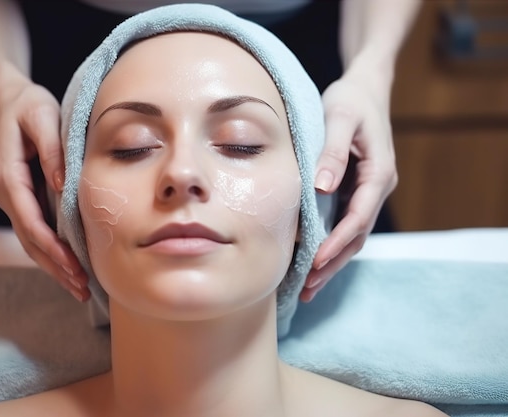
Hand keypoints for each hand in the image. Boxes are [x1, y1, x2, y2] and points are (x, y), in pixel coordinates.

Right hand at [0, 68, 89, 301]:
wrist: (6, 96)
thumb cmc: (27, 104)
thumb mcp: (42, 118)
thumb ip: (53, 151)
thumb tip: (63, 186)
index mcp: (8, 176)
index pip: (31, 222)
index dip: (53, 248)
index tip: (74, 267)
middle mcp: (5, 192)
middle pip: (30, 240)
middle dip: (56, 267)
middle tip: (82, 289)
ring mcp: (10, 197)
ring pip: (30, 240)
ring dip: (53, 265)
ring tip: (78, 287)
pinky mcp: (20, 196)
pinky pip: (34, 229)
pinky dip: (50, 250)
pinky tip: (67, 264)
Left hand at [300, 74, 397, 301]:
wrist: (365, 89)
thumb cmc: (351, 99)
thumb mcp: (339, 117)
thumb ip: (332, 151)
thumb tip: (322, 188)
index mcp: (379, 173)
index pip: (359, 217)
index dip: (337, 242)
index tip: (316, 262)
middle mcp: (377, 188)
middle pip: (357, 235)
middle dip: (333, 263)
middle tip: (308, 288)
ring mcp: (368, 192)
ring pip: (353, 235)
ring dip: (332, 261)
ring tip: (308, 287)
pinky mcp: (356, 191)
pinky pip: (346, 224)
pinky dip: (331, 244)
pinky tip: (312, 260)